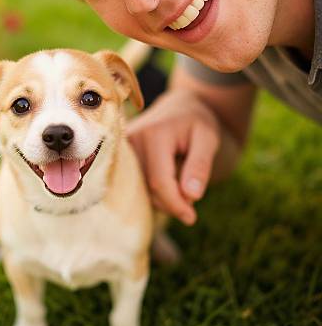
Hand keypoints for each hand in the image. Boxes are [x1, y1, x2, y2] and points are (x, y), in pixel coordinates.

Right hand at [126, 89, 220, 224]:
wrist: (178, 107)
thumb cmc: (196, 122)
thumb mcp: (208, 139)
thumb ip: (200, 166)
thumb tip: (191, 196)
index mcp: (154, 135)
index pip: (160, 182)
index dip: (175, 204)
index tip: (191, 218)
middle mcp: (131, 140)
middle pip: (148, 188)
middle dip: (171, 201)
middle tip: (193, 193)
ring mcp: (122, 148)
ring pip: (139, 189)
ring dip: (162, 195)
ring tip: (180, 177)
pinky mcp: (117, 155)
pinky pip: (134, 183)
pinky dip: (152, 189)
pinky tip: (166, 179)